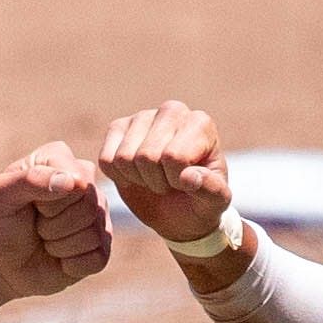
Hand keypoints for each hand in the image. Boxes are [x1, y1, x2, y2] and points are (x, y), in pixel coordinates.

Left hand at [0, 142, 112, 303]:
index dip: (50, 201)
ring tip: (45, 240)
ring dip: (60, 246)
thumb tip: (72, 181)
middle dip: (54, 225)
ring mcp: (97, 216)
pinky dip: (71, 265)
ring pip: (94, 234)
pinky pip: (98, 258)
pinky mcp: (101, 247)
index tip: (30, 205)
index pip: (77, 179)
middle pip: (90, 206)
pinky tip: (58, 258)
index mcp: (59, 158)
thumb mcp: (0, 195)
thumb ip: (31, 179)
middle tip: (37, 226)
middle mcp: (84, 183)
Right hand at [98, 101, 233, 247]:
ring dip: (137, 179)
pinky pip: (106, 160)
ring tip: (154, 178)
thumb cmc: (200, 203)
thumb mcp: (215, 204)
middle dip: (156, 181)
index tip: (186, 184)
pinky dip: (118, 177)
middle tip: (168, 184)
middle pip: (146, 156)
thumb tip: (189, 177)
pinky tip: (135, 175)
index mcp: (200, 124)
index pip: (174, 156)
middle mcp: (172, 111)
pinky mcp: (118, 127)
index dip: (176, 181)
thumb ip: (211, 190)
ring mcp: (143, 116)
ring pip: (123, 158)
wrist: (179, 211)